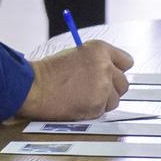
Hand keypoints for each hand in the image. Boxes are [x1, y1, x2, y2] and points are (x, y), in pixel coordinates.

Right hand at [17, 40, 134, 119]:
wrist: (34, 87)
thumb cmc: (50, 71)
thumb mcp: (76, 54)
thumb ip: (97, 60)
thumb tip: (111, 71)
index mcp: (100, 49)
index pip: (126, 61)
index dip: (117, 70)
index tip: (112, 75)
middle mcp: (105, 66)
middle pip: (124, 83)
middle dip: (112, 88)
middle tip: (96, 90)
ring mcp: (103, 87)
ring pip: (115, 99)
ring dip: (103, 101)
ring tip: (83, 97)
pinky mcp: (97, 105)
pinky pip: (103, 111)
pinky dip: (93, 110)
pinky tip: (78, 103)